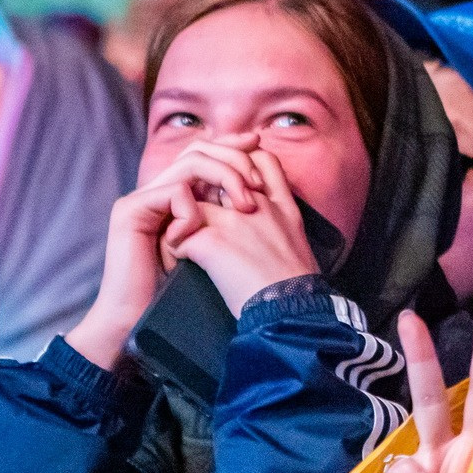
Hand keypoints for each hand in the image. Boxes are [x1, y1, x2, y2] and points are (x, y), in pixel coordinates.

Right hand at [65, 136, 269, 368]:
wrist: (137, 319)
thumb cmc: (183, 292)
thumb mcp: (217, 247)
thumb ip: (229, 217)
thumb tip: (263, 191)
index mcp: (176, 195)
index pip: (205, 153)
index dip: (233, 145)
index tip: (260, 143)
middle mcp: (158, 190)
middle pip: (198, 150)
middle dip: (234, 158)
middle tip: (257, 184)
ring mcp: (142, 198)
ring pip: (191, 163)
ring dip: (225, 178)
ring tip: (244, 206)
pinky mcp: (130, 210)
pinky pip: (174, 191)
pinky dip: (194, 210)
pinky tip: (201, 235)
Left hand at [172, 147, 319, 315]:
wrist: (291, 313)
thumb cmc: (296, 290)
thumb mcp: (298, 243)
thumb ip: (279, 221)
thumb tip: (259, 225)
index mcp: (282, 205)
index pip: (260, 160)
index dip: (239, 163)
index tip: (225, 183)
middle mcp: (258, 205)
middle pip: (218, 173)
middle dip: (199, 189)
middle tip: (187, 211)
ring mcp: (234, 220)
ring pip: (190, 202)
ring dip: (181, 220)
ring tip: (181, 242)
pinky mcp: (214, 242)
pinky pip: (178, 235)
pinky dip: (174, 249)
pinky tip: (179, 264)